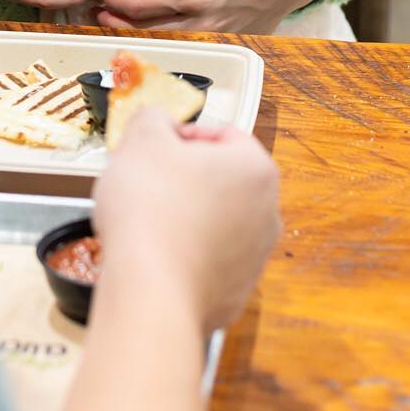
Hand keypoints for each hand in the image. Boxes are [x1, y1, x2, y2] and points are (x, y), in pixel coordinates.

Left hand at [93, 0, 330, 33]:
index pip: (143, 7)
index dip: (117, 2)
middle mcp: (204, 22)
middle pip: (150, 32)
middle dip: (120, 24)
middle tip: (100, 14)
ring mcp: (217, 37)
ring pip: (168, 43)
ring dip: (140, 33)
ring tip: (119, 22)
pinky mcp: (229, 44)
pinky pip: (190, 45)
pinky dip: (167, 38)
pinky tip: (155, 29)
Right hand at [94, 109, 280, 332]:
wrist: (151, 291)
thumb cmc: (152, 213)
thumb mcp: (141, 139)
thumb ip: (153, 118)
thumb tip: (156, 123)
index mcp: (255, 169)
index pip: (224, 134)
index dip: (184, 133)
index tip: (157, 143)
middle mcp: (267, 213)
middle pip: (223, 178)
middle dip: (185, 175)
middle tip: (148, 177)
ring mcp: (255, 257)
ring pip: (216, 219)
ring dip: (185, 213)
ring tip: (147, 217)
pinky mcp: (235, 291)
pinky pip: (208, 258)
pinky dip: (185, 251)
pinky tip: (155, 251)